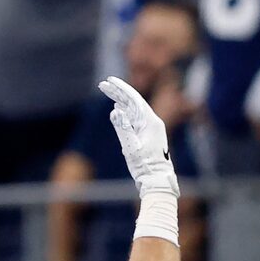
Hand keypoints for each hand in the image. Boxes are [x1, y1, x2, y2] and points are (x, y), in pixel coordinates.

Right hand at [99, 76, 177, 194]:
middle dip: (118, 92)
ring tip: (107, 92)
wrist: (157, 180)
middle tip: (102, 84)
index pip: (134, 99)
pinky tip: (118, 108)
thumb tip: (115, 111)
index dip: (121, 88)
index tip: (109, 80)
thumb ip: (123, 128)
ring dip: (120, 100)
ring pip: (133, 109)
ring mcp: (150, 128)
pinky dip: (125, 111)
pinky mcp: (147, 135)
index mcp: (151, 122)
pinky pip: (135, 118)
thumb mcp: (131, 147)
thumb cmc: (145, 165)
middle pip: (133, 102)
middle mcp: (152, 122)